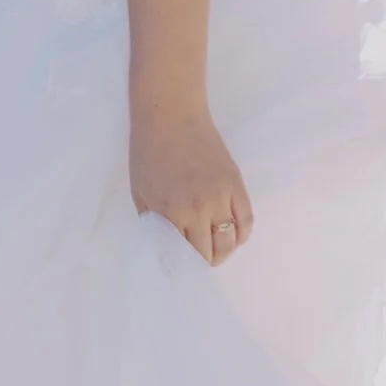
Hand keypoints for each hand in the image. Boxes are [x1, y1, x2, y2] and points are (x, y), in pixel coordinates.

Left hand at [130, 102, 253, 265]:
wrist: (170, 116)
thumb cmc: (147, 151)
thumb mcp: (139, 190)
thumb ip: (152, 220)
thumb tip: (162, 244)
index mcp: (171, 212)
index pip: (183, 254)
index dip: (183, 265)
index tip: (181, 269)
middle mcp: (200, 210)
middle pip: (210, 252)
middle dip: (204, 262)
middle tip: (198, 262)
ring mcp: (222, 197)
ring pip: (231, 240)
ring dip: (224, 252)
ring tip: (215, 253)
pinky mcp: (236, 185)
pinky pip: (246, 220)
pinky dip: (242, 234)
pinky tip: (233, 237)